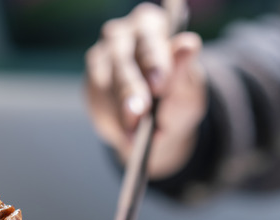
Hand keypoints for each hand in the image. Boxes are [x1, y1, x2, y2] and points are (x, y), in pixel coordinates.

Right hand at [85, 3, 205, 178]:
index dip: (153, 61)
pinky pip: (97, 103)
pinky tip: (125, 134)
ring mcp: (101, 61)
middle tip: (141, 111)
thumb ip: (183, 69)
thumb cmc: (178, 97)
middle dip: (131, 87)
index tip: (159, 85)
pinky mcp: (91, 86)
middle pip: (120, 59)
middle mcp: (121, 37)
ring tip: (134, 132)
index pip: (148, 38)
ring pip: (104, 82)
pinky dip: (111, 121)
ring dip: (119, 109)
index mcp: (149, 25)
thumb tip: (188, 44)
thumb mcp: (188, 87)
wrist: (162, 126)